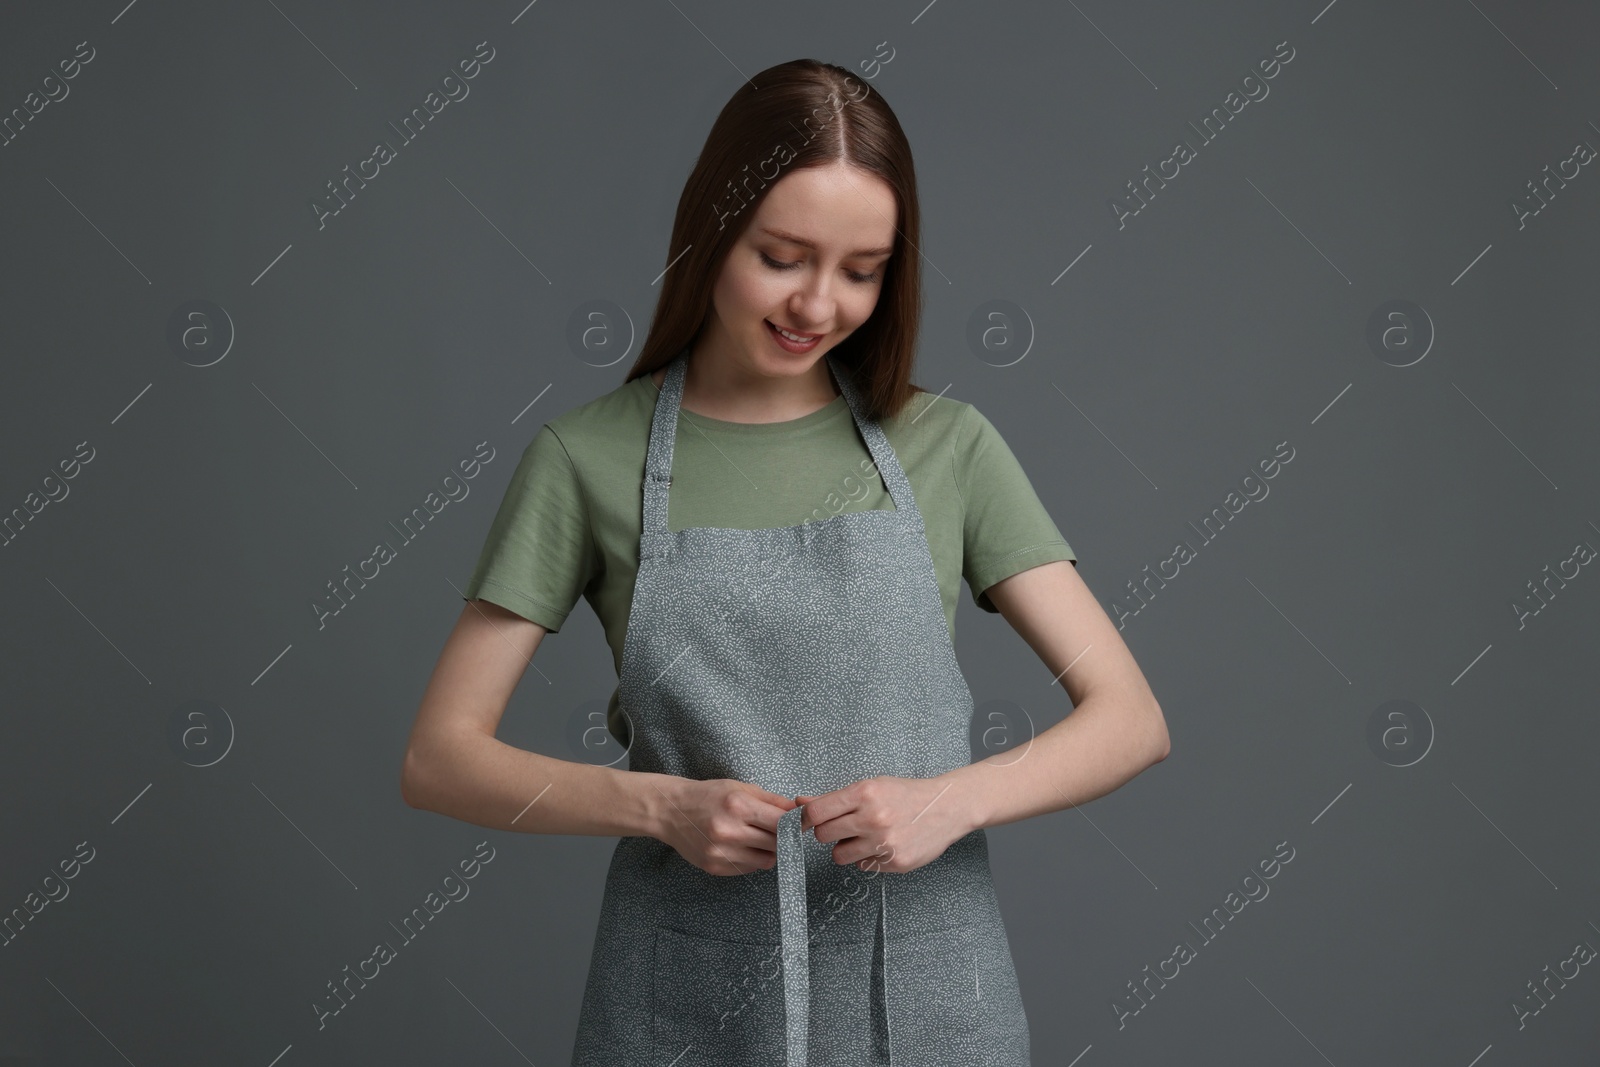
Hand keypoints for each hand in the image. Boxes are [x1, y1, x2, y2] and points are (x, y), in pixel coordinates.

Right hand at [653, 777, 796, 875]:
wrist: (670, 811)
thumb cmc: (707, 795)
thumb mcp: (739, 788)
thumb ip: (772, 800)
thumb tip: (799, 812)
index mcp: (738, 806)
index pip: (781, 823)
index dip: (793, 824)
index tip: (796, 824)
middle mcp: (730, 831)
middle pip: (776, 844)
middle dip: (781, 837)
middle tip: (774, 830)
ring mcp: (721, 853)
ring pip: (765, 861)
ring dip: (767, 851)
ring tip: (755, 838)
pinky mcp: (715, 867)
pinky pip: (748, 869)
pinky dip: (751, 859)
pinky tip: (739, 846)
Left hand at [797, 775, 970, 874]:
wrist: (947, 807)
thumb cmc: (905, 794)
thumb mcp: (871, 787)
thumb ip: (835, 798)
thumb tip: (799, 802)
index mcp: (865, 793)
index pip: (816, 812)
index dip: (807, 819)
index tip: (809, 822)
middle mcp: (873, 818)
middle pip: (823, 835)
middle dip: (828, 833)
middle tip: (844, 828)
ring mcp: (885, 842)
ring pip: (839, 856)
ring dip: (846, 849)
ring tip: (864, 837)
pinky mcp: (895, 862)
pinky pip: (864, 865)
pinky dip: (869, 857)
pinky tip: (885, 845)